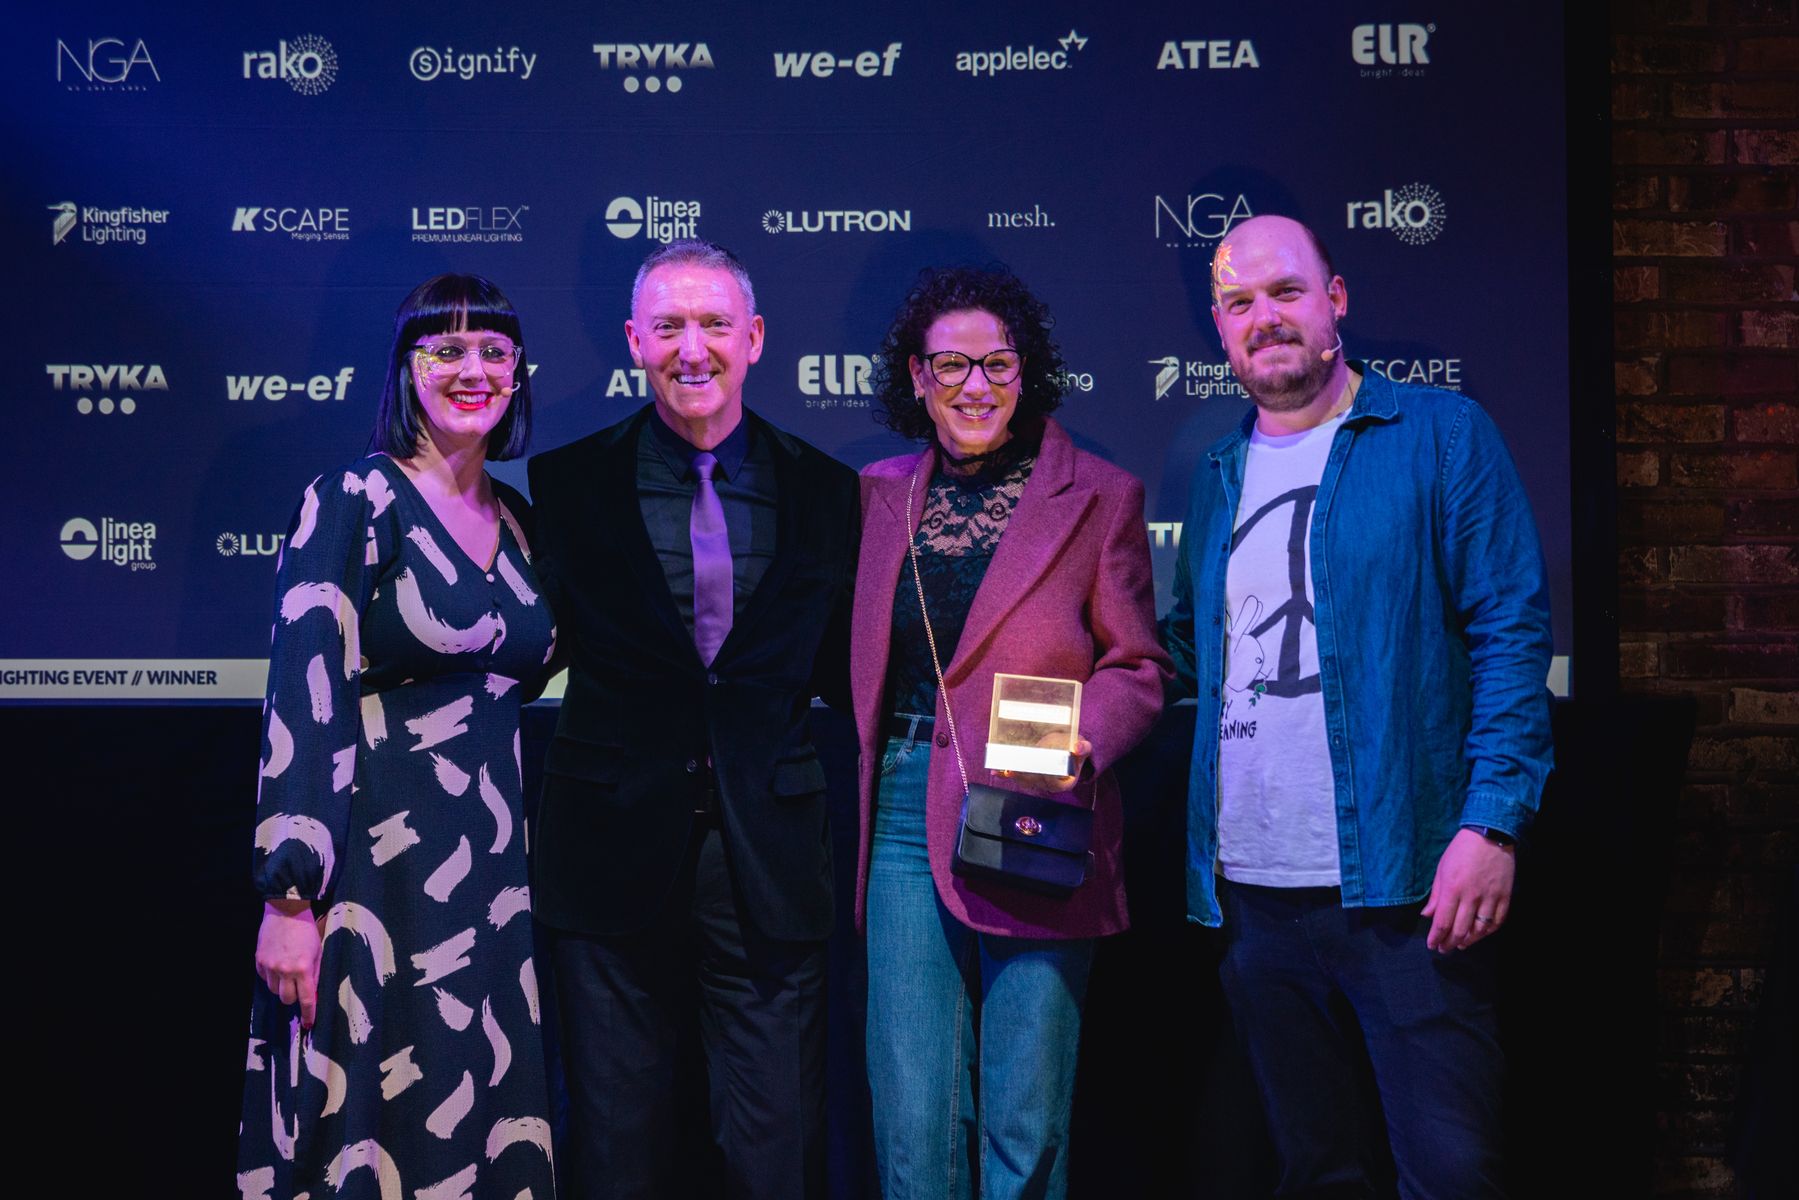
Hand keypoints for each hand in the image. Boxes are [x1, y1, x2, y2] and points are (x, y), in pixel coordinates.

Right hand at [255, 899, 321, 1027]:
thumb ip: (315, 973)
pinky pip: (264, 978)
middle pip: (286, 999)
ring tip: (287, 973)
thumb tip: (314, 993)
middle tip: (298, 988)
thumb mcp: (318, 951)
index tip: (309, 1023)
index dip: (308, 1013)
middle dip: (293, 997)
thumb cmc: (307, 930)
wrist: (286, 910)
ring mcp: (269, 966)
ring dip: (282, 987)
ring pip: (274, 990)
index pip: (306, 999)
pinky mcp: (258, 961)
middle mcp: (284, 970)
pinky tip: (277, 965)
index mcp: (303, 968)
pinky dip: (271, 977)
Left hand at [997, 736, 1092, 795]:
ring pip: (1024, 780)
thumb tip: (1078, 747)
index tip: (1036, 768)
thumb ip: (1083, 748)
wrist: (1069, 753)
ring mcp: (1038, 783)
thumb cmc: (1076, 751)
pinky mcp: (1029, 778)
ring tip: (1002, 768)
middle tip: (1012, 768)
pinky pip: (1017, 777)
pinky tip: (996, 771)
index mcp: (1065, 783)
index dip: (1042, 775)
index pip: (1051, 780)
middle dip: (1023, 774)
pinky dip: (1006, 774)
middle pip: (1035, 780)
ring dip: (1012, 774)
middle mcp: (1050, 786)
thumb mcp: (1083, 747)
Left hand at [1422, 828, 1514, 952]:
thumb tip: (1427, 915)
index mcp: (1452, 890)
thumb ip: (1436, 896)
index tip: (1432, 945)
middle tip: (1444, 949)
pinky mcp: (1505, 897)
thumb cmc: (1460, 851)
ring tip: (1461, 945)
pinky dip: (1488, 932)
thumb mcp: (1441, 869)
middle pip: (1460, 930)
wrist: (1490, 836)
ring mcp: (1490, 898)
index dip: (1436, 937)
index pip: (1442, 922)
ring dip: (1469, 941)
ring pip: (1480, 930)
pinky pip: (1498, 922)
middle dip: (1450, 943)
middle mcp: (1471, 897)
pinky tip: (1480, 935)